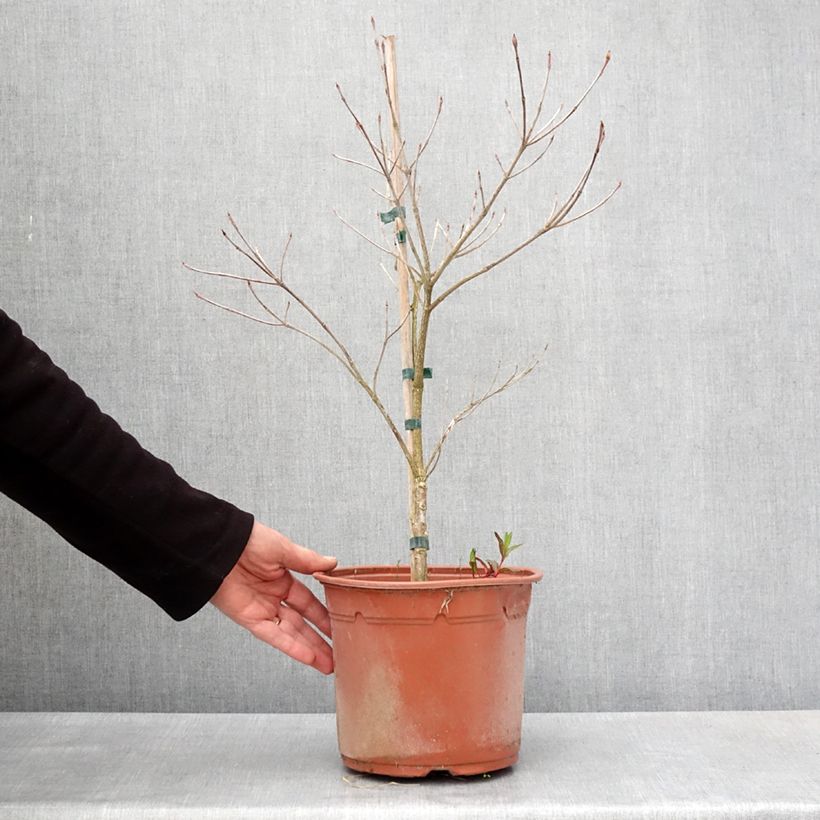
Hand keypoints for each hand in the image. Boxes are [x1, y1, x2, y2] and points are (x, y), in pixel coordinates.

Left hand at [210, 521, 336, 673]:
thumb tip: (332, 563)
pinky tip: (309, 657)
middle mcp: (273, 597)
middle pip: (301, 623)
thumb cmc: (248, 541)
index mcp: (282, 579)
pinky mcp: (249, 618)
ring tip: (329, 664)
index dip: (323, 615)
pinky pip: (273, 636)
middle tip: (337, 653)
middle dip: (319, 639)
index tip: (339, 626)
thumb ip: (308, 561)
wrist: (219, 546)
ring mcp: (262, 609)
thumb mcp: (284, 549)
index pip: (307, 603)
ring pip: (290, 634)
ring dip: (310, 649)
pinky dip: (291, 647)